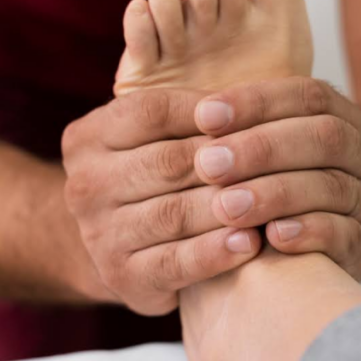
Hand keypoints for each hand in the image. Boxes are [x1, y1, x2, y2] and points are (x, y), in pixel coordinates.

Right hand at [61, 88, 263, 315]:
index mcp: (87, 138)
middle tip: (276, 159)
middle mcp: (84, 184)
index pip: (151, 111)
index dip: (207, 111)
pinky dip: (215, 252)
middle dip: (226, 161)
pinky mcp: (122, 277)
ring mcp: (98, 234)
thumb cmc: (155, 177)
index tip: (254, 114)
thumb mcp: (152, 136)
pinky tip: (249, 243)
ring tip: (270, 201)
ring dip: (227, 207)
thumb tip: (238, 83)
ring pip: (174, 213)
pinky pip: (175, 262)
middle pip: (167, 163)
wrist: (120, 249)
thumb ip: (182, 110)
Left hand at [191, 76, 360, 279]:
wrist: (292, 257)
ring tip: (227, 206)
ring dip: (275, 193)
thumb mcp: (248, 151)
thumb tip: (192, 109)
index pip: (306, 95)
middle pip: (323, 136)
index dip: (256, 101)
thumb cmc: (257, 189)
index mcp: (338, 116)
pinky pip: (344, 234)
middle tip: (208, 165)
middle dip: (261, 148)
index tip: (204, 115)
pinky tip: (272, 237)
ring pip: (331, 186)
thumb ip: (232, 129)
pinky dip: (307, 232)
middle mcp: (360, 154)